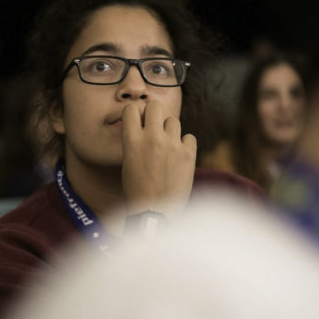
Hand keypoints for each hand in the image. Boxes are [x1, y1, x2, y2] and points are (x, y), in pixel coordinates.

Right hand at [121, 100, 196, 216]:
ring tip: (168, 146)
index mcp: (132, 140)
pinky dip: (185, 144)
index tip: (139, 122)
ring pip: (173, 120)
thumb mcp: (128, 161)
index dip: (135, 114)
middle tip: (155, 128)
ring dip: (170, 130)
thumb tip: (144, 125)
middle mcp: (152, 138)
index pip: (131, 109)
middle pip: (155, 106)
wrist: (155, 212)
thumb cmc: (138, 189)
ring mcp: (172, 144)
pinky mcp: (188, 154)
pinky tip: (180, 156)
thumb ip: (135, 141)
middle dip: (154, 114)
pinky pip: (189, 137)